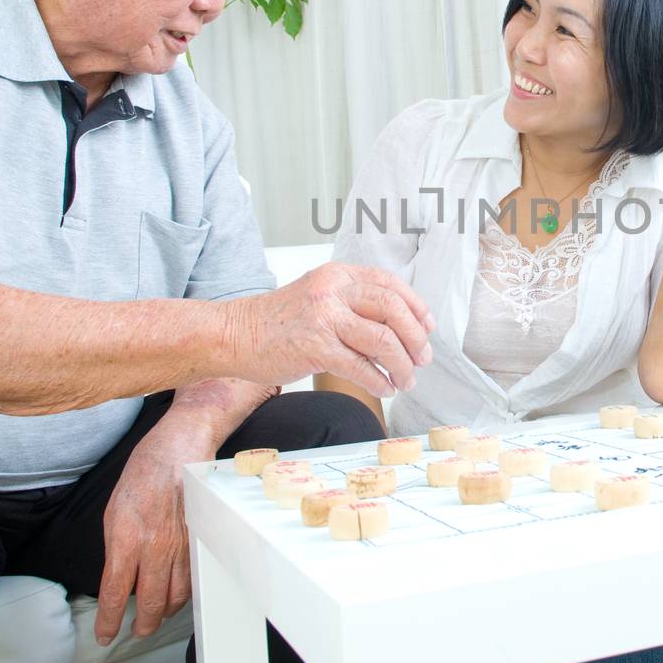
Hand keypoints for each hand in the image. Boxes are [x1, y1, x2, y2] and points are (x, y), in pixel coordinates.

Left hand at [94, 415, 212, 644]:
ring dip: (165, 613)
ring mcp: (181, 546)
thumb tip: (117, 577)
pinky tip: (178, 596)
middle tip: (136, 631)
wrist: (181, 449)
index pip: (116, 593)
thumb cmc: (144, 474)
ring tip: (156, 618)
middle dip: (142, 625)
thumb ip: (116, 548)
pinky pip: (192, 578)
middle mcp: (155, 548)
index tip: (105, 634)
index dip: (109, 621)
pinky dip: (184, 594)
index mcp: (127, 539)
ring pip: (176, 595)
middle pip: (151, 602)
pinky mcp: (198, 541)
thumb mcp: (114, 511)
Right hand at [226, 263, 434, 398]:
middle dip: (415, 338)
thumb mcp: (319, 297)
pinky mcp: (314, 347)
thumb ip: (353, 303)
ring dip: (402, 364)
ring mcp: (323, 318)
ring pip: (382, 340)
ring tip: (406, 379)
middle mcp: (332, 291)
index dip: (416, 306)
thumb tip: (398, 328)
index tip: (428, 327)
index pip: (390, 284)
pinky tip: (384, 387)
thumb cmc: (278, 322)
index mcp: (338, 275)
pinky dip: (379, 381)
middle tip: (422, 358)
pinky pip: (360, 366)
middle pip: (393, 310)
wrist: (234, 334)